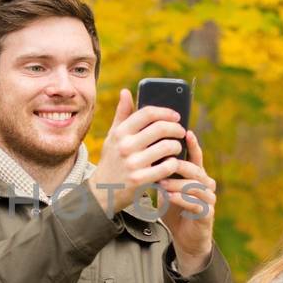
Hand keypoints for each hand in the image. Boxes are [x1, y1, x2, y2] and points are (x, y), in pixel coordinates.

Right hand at [90, 90, 186, 215]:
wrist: (101, 191)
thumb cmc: (112, 160)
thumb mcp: (113, 137)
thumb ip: (122, 114)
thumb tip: (125, 91)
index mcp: (120, 132)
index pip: (147, 113)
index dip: (165, 112)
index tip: (176, 116)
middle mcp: (125, 146)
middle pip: (160, 128)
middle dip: (176, 128)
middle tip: (181, 131)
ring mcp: (133, 163)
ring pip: (167, 147)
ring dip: (177, 146)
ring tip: (177, 147)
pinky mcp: (140, 179)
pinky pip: (167, 166)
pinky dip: (173, 163)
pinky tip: (172, 163)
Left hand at [158, 129, 216, 276]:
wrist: (185, 236)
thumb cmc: (175, 208)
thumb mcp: (167, 188)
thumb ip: (162, 173)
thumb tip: (147, 154)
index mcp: (197, 175)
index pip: (196, 156)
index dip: (193, 145)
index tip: (186, 132)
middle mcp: (206, 184)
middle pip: (195, 170)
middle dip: (179, 166)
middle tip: (164, 163)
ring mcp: (209, 199)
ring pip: (195, 186)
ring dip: (177, 184)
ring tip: (162, 182)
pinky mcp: (207, 214)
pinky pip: (196, 204)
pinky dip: (181, 199)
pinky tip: (169, 197)